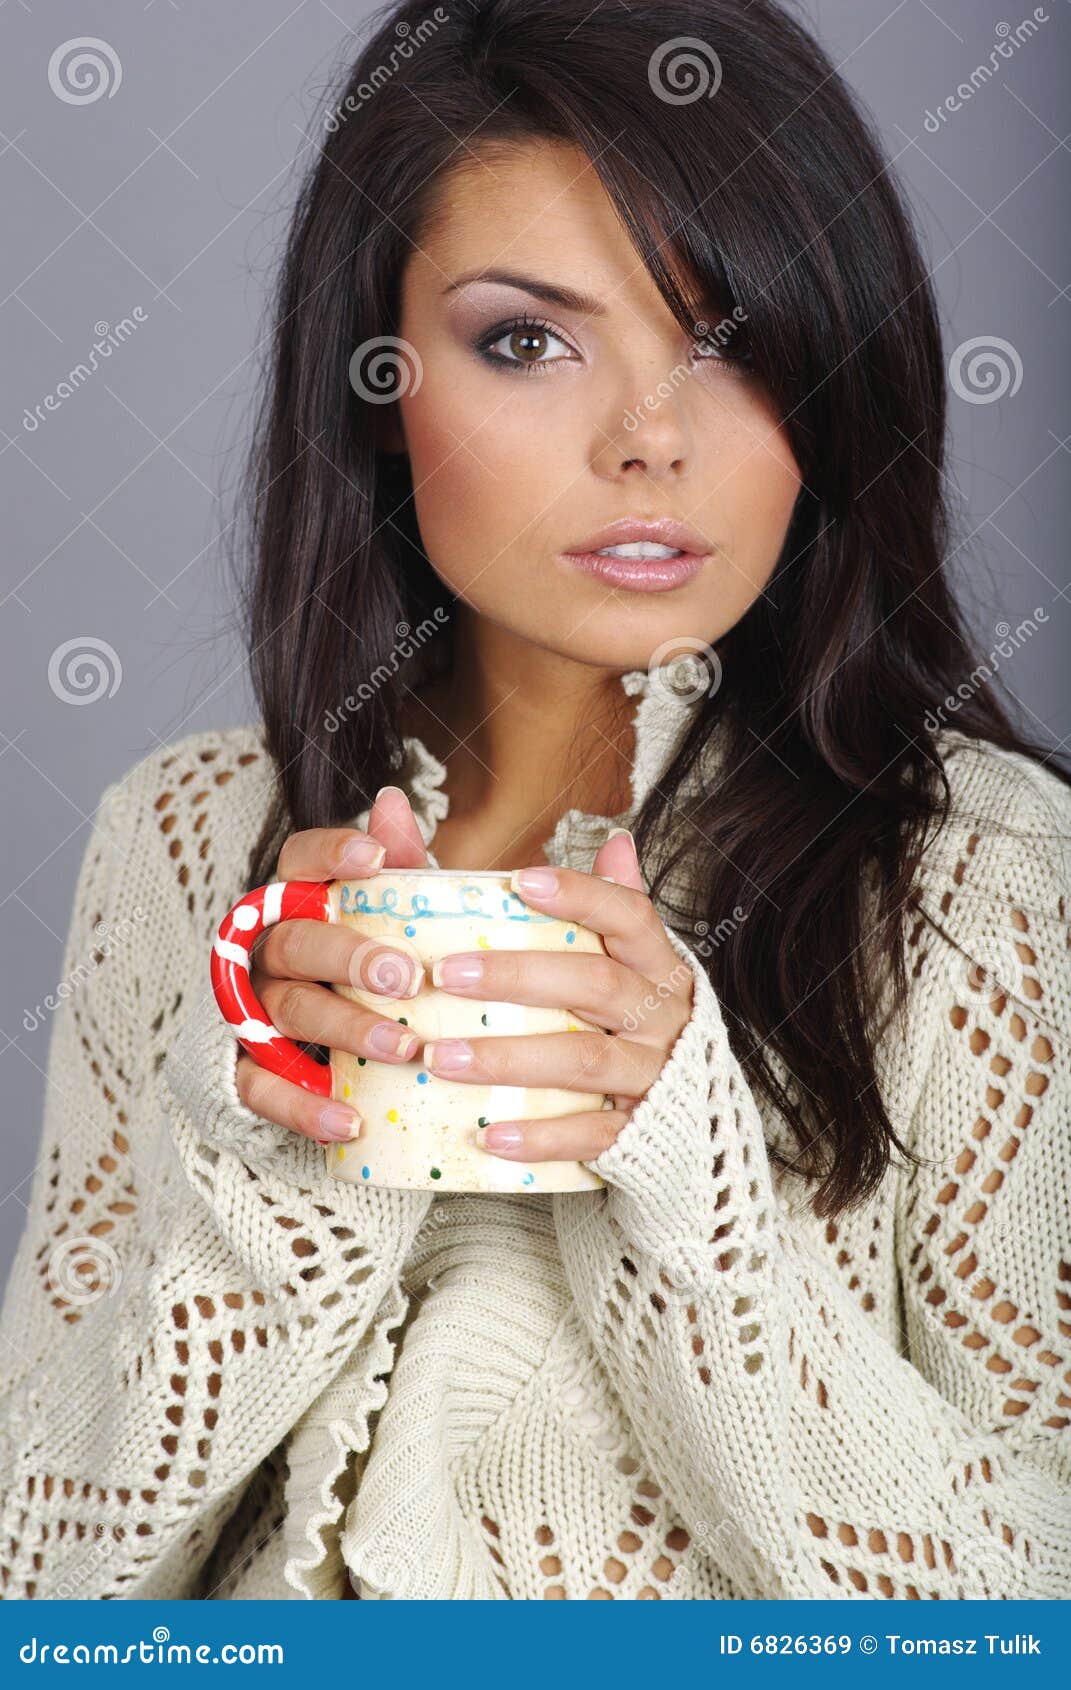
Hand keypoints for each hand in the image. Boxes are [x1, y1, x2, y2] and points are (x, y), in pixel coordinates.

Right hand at [235, 788, 430, 1144]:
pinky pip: (263, 1088)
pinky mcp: (247, 1069)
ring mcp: (252, 1010)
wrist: (327, 1050)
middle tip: (406, 975)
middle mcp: (267, 950)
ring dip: (345, 1029)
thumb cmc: (371, 967)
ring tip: (403, 1047)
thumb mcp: (391, 918)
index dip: (331, 856)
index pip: (298, 862)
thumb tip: (395, 801)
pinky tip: (351, 1120)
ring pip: (289, 1010)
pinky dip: (304, 1108)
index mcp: (298, 902)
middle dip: (351, 956)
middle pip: (298, 942)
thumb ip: (397, 868)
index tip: (374, 858)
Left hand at [422, 831, 694, 1163]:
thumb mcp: (632, 963)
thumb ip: (612, 905)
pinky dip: (540, 1137)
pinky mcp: (641, 1132)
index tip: (522, 881)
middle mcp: (660, 1014)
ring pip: (584, 1061)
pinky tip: (487, 1133)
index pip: (628, 914)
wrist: (697, 1119)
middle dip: (515, 976)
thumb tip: (615, 837)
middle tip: (444, 974)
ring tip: (440, 1058)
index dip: (580, 895)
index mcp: (655, 963)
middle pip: (594, 983)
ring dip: (508, 1058)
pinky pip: (591, 1134)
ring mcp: (653, 1074)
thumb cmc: (638, 1023)